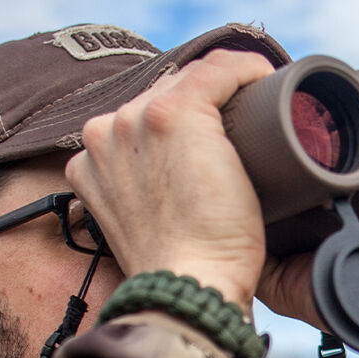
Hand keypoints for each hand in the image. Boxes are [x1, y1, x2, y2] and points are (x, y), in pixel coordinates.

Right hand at [66, 49, 275, 313]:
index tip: (219, 130)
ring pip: (192, 79)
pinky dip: (247, 70)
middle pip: (165, 92)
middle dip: (207, 100)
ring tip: (260, 104)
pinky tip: (266, 80)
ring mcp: (135, 121)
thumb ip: (144, 199)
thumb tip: (179, 192)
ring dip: (227, 84)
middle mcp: (105, 133)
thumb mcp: (144, 228)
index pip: (141, 117)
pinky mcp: (175, 115)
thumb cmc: (180, 272)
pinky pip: (218, 70)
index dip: (186, 117)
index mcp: (92, 161)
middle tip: (246, 119)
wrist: (187, 287)